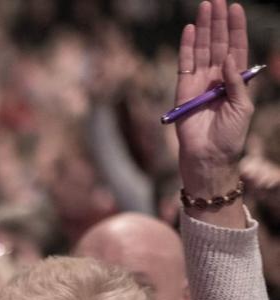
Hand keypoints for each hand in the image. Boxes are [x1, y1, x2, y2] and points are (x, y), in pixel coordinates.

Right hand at [174, 0, 253, 194]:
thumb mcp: (243, 106)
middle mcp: (217, 78)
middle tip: (217, 1)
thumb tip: (228, 58)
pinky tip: (190, 30)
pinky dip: (187, 47)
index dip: (236, 29)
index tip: (235, 9)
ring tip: (205, 7)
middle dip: (218, 22)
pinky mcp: (183, 91)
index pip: (236, 48)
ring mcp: (199, 83)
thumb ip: (236, 82)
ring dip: (204, 29)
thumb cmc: (230, 136)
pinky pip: (185, 64)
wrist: (208, 157)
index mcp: (235, 80)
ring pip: (202, 49)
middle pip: (218, 44)